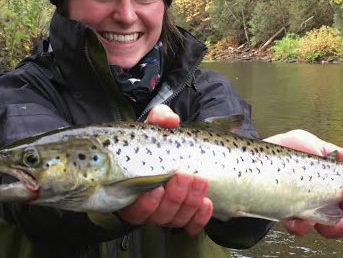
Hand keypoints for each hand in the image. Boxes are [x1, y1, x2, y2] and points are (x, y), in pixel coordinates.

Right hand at [117, 105, 212, 236]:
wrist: (179, 149)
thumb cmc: (161, 141)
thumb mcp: (157, 127)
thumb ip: (160, 118)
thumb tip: (171, 120)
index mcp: (132, 191)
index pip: (133, 209)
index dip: (145, 203)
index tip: (157, 187)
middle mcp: (149, 207)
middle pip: (159, 215)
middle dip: (175, 198)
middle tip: (184, 176)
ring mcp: (168, 213)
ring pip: (177, 220)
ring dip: (190, 203)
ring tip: (200, 182)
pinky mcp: (186, 216)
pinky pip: (192, 225)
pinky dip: (200, 217)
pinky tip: (208, 203)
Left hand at [264, 130, 342, 238]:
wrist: (259, 153)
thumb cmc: (288, 150)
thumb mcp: (319, 147)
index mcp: (334, 188)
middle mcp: (324, 203)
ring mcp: (307, 211)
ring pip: (330, 231)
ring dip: (341, 228)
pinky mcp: (289, 215)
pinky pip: (301, 229)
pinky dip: (304, 225)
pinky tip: (302, 214)